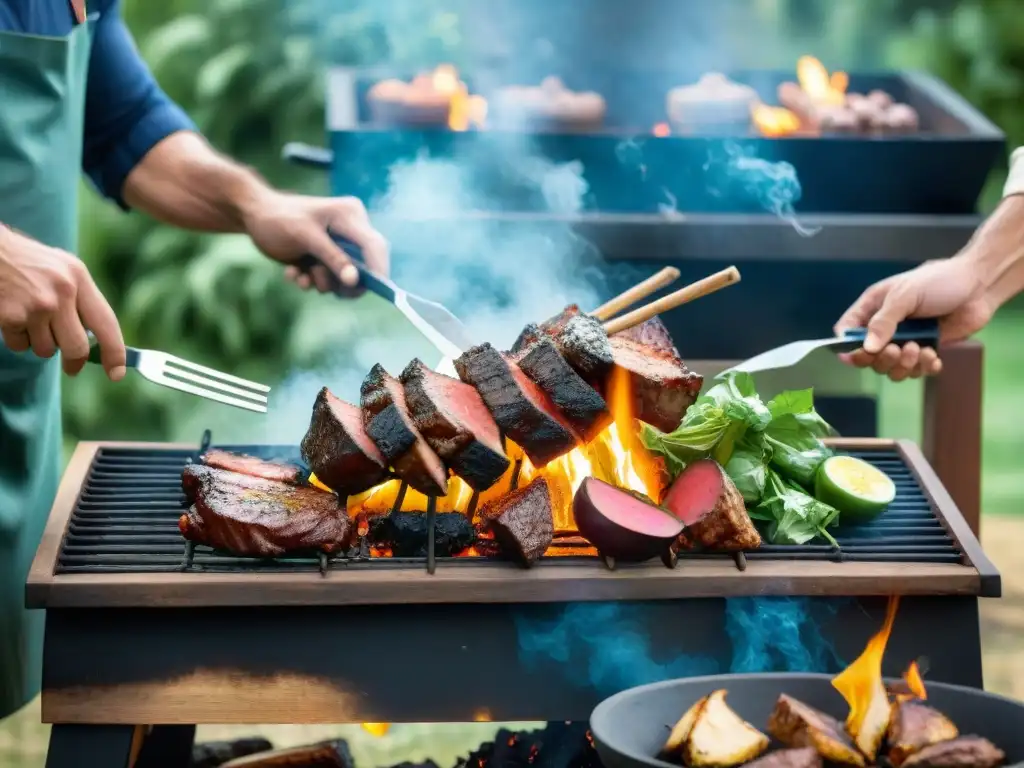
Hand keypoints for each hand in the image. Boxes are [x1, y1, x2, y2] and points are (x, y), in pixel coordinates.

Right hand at [0, 226, 126, 379]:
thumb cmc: (25, 262)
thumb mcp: (61, 270)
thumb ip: (80, 299)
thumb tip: (97, 339)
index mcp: (78, 277)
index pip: (107, 322)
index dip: (115, 352)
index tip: (117, 373)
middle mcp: (62, 291)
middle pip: (78, 347)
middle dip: (75, 362)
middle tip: (72, 368)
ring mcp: (37, 305)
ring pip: (47, 349)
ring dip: (40, 344)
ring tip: (30, 321)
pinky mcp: (12, 316)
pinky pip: (21, 346)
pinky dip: (18, 339)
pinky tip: (12, 317)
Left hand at [243, 193, 388, 295]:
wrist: (254, 216)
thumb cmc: (278, 219)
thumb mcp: (305, 237)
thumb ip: (332, 257)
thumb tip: (355, 281)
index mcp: (350, 216)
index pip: (375, 246)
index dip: (379, 269)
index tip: (378, 290)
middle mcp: (350, 230)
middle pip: (364, 266)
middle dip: (340, 280)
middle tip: (319, 283)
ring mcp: (339, 245)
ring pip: (345, 278)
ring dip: (322, 282)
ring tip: (300, 274)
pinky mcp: (327, 257)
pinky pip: (329, 279)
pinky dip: (311, 280)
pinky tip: (294, 271)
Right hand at [833, 256, 994, 381]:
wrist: (979, 285)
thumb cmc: (938, 281)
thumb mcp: (905, 295)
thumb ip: (884, 321)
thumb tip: (867, 348)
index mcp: (873, 308)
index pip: (847, 331)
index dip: (848, 345)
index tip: (860, 353)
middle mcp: (886, 328)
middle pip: (868, 357)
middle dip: (882, 359)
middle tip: (898, 348)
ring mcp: (906, 340)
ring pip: (892, 368)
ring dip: (904, 365)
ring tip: (920, 349)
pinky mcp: (927, 351)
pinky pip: (917, 371)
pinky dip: (924, 367)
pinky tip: (933, 354)